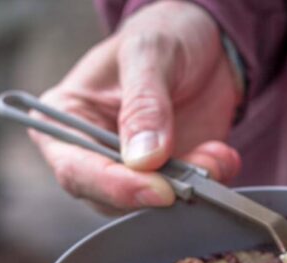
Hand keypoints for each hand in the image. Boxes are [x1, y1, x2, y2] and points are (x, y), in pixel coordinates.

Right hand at [32, 1, 241, 212]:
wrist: (208, 41)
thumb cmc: (164, 34)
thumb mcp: (150, 53)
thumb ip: (144, 104)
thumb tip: (142, 158)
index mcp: (64, 120)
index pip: (75, 170)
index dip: (114, 186)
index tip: (157, 189)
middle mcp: (90, 153)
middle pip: (110, 199)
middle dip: (158, 190)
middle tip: (196, 173)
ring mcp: (130, 169)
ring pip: (150, 204)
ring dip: (189, 186)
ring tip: (215, 154)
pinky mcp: (168, 176)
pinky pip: (185, 196)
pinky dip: (208, 181)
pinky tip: (222, 155)